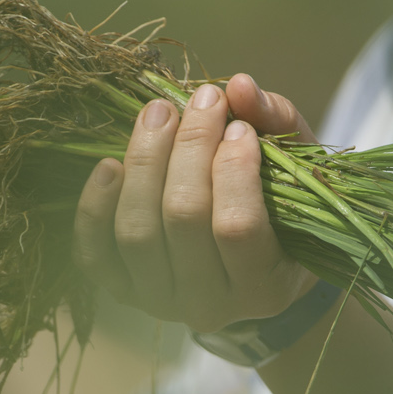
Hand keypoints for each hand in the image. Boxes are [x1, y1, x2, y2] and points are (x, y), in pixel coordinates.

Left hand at [73, 74, 318, 333]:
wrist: (246, 272)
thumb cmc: (280, 214)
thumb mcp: (297, 173)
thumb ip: (278, 125)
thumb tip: (238, 86)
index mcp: (265, 288)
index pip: (238, 226)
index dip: (234, 167)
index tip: (237, 125)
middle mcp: (211, 307)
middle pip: (183, 218)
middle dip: (189, 148)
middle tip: (200, 102)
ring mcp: (161, 302)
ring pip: (136, 231)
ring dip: (144, 162)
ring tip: (159, 113)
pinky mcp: (122, 292)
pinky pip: (95, 251)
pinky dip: (95, 206)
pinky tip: (109, 165)